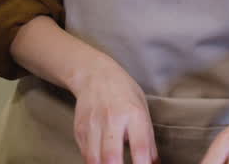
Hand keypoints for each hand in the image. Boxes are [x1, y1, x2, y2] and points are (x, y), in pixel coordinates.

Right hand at [10, 17, 156, 163]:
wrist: (94, 74)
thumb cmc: (123, 92)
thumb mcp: (142, 109)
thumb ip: (148, 139)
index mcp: (134, 113)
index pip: (140, 146)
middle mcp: (112, 119)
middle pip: (111, 156)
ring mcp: (93, 125)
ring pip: (94, 159)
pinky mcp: (80, 130)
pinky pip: (86, 154)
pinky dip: (94, 161)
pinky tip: (102, 160)